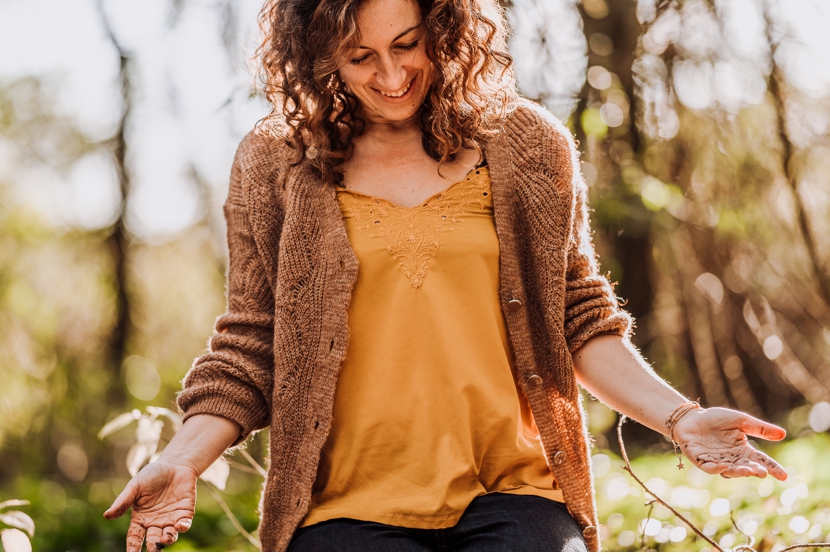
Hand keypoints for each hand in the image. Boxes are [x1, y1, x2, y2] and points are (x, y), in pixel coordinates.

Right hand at [104, 460, 197, 551]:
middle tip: (153, 550)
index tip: (132, 554)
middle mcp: (155, 522)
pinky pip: (184, 525)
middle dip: (153, 547)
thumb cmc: (152, 475)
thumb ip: (123, 501)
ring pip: (169, 536)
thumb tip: (107, 516)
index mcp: (141, 518)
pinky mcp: (185, 513)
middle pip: (153, 540)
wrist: (175, 464)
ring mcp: (171, 519)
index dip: (133, 547)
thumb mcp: (135, 486)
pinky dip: (183, 527)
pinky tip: (179, 525)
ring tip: (164, 539)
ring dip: (168, 539)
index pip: (135, 537)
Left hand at [672, 407, 787, 479]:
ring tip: (748, 471)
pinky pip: (710, 468)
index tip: (784, 476)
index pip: (761, 460)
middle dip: (754, 470)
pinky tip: (724, 466)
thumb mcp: (741, 421)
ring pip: (729, 471)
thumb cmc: (715, 419)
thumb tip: (783, 434)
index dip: (772, 468)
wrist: (690, 418)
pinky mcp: (701, 460)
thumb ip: (760, 428)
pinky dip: (717, 468)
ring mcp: (716, 461)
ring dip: (738, 471)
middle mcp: (731, 459)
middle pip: (746, 468)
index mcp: (743, 450)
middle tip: (762, 472)